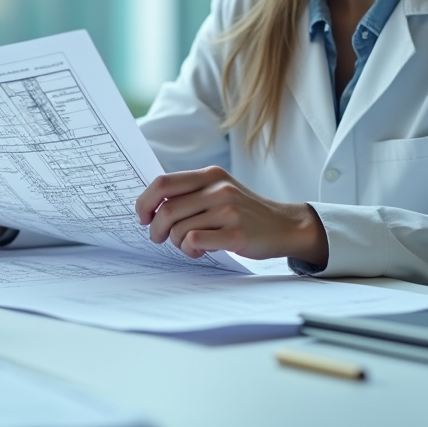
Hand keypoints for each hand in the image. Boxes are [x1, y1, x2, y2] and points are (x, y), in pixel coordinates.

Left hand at [134, 166, 328, 265]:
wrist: (284, 225)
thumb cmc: (244, 211)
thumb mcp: (219, 190)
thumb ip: (191, 192)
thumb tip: (151, 205)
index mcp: (211, 175)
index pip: (163, 183)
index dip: (144, 202)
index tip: (143, 217)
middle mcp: (219, 188)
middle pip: (167, 210)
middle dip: (157, 230)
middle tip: (160, 238)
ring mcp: (228, 210)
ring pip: (179, 230)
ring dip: (177, 243)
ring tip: (189, 245)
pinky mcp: (236, 233)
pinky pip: (195, 241)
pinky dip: (190, 250)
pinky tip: (200, 251)